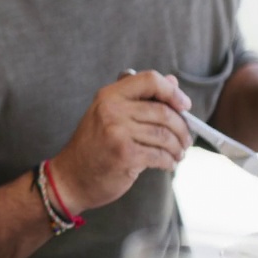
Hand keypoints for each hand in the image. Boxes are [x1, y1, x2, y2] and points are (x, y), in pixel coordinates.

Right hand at [51, 70, 192, 214]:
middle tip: (185, 140)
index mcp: (109, 95)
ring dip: (178, 148)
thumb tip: (172, 82)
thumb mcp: (111, 115)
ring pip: (165, 135)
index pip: (150, 80)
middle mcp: (111, 109)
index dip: (172, 92)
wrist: (72, 177)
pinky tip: (168, 164)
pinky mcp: (124, 154)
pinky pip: (160, 155)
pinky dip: (169, 162)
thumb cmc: (94, 146)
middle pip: (163, 111)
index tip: (184, 106)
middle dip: (182, 128)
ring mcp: (117, 132)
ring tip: (178, 154)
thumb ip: (140, 98)